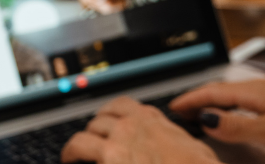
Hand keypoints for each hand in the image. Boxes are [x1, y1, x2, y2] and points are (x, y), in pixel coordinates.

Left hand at [61, 97, 219, 163]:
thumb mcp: (195, 149)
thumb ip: (178, 141)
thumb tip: (177, 145)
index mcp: (152, 120)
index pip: (122, 105)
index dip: (109, 115)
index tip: (106, 122)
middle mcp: (131, 127)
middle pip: (98, 120)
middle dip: (93, 133)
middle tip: (90, 144)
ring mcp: (116, 144)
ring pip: (82, 136)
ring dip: (77, 146)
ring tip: (73, 156)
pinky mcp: (107, 160)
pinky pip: (76, 152)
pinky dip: (71, 157)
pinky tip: (70, 162)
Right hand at [169, 76, 264, 152]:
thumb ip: (237, 126)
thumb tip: (207, 120)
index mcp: (255, 91)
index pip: (213, 92)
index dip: (191, 99)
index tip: (173, 106)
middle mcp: (263, 85)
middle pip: (222, 89)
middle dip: (199, 98)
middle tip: (180, 110)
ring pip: (236, 91)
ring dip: (215, 101)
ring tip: (202, 112)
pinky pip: (249, 95)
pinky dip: (233, 102)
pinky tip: (238, 111)